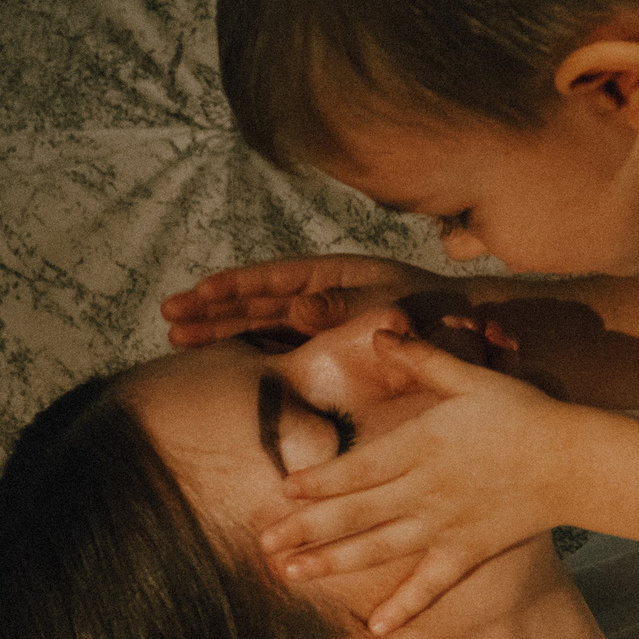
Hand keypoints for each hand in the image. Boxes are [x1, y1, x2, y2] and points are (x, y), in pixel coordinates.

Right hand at [160, 255, 455, 347]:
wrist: (470, 330)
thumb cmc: (433, 309)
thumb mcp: (389, 301)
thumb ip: (343, 306)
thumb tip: (296, 310)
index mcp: (329, 275)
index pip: (269, 278)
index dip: (231, 286)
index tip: (195, 294)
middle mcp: (318, 296)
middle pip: (254, 301)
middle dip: (212, 309)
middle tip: (168, 317)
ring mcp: (321, 324)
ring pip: (260, 326)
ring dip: (221, 332)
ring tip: (177, 338)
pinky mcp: (328, 352)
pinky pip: (281, 351)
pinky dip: (250, 355)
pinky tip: (220, 363)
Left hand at [260, 330, 574, 633]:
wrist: (573, 460)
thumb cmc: (523, 413)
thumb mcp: (471, 378)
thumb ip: (422, 359)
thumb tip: (379, 332)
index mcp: (422, 445)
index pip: (358, 467)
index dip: (319, 482)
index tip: (284, 492)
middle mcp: (425, 489)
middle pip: (355, 512)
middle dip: (306, 528)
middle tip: (264, 543)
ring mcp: (446, 524)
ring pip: (379, 547)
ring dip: (333, 562)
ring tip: (291, 573)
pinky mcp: (469, 551)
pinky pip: (431, 582)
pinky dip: (404, 604)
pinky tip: (374, 623)